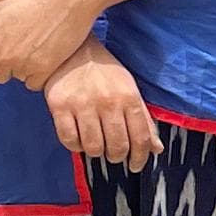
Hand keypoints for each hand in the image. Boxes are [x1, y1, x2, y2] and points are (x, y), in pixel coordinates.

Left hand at [0, 0, 105, 87]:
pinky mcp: (43, 71)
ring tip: (37, 48)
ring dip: (24, 69)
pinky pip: (34, 84)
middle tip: (21, 47)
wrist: (68, 2)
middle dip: (6, 67)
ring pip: (17, 80)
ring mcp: (23, 65)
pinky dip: (39, 75)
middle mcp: (3, 57)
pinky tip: (46, 57)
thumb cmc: (33, 2)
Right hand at [45, 45, 159, 167]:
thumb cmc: (106, 73)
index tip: (135, 165)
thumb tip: (156, 149)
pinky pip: (68, 140)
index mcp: (129, 97)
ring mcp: (82, 104)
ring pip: (93, 147)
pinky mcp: (59, 106)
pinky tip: (79, 139)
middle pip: (117, 146)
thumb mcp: (130, 90)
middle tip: (113, 154)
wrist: (73, 50)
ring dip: (96, 152)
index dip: (140, 157)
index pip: (140, 138)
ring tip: (96, 145)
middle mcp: (108, 102)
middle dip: (117, 157)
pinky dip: (75, 146)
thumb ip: (143, 120)